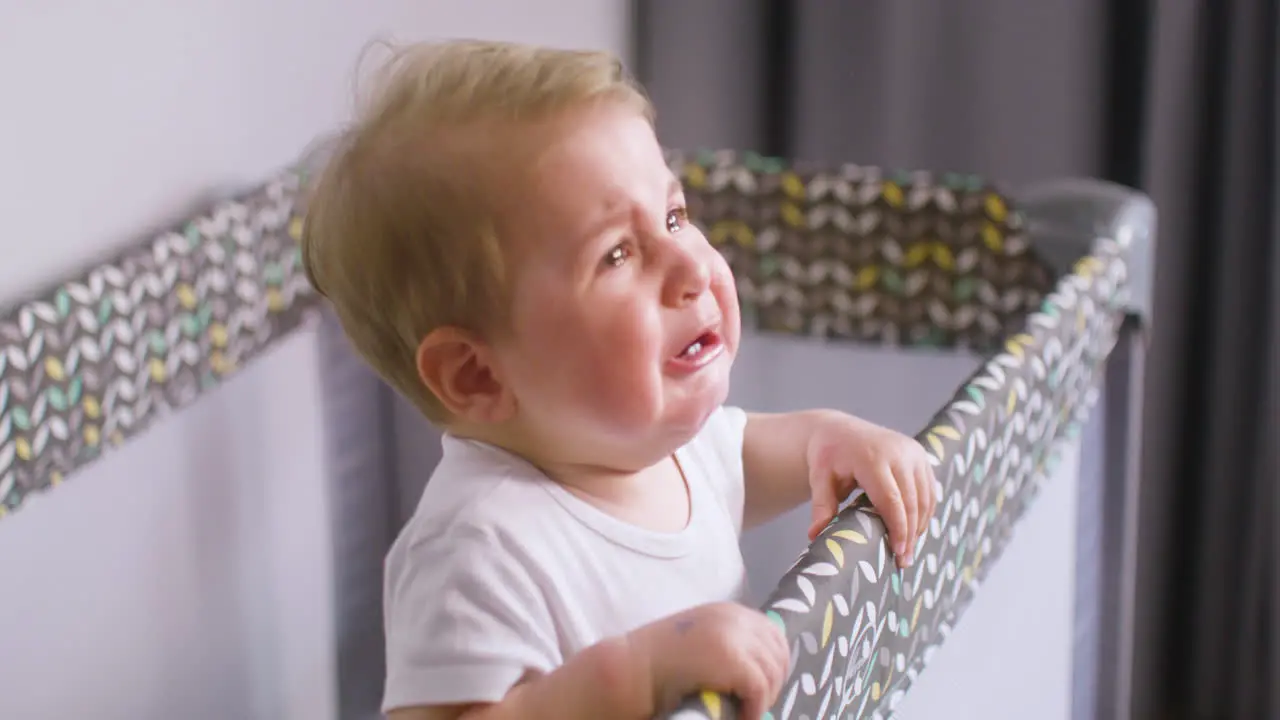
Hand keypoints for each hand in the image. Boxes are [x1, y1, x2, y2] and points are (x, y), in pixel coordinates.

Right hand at [629, 602, 789, 718]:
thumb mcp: (699, 642)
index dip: (773, 664)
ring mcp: (735, 637)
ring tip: (743, 713)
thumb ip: (727, 646)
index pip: (773, 635)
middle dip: (772, 682)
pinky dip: (754, 709)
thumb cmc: (657, 662)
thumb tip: (759, 669)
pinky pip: (760, 690)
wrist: (631, 668)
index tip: (762, 688)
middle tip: (753, 704)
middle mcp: (736, 617)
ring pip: (772, 674)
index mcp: (728, 611)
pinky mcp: (734, 660)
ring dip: (762, 699)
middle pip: (779, 653)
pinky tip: (739, 717)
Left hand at [804, 414, 936, 566]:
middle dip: (910, 534)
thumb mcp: (819, 479)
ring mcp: (913, 452)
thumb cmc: (828, 457)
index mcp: (872, 458)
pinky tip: (915, 529)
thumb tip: (815, 535)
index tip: (898, 553)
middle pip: (912, 502)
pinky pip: (929, 489)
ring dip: (920, 525)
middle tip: (904, 561)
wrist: (839, 430)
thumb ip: (821, 506)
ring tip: (909, 549)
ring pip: (925, 497)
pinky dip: (924, 511)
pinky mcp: (921, 455)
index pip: (892, 500)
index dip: (898, 528)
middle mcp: (898, 453)